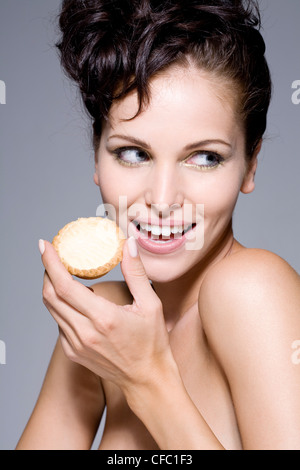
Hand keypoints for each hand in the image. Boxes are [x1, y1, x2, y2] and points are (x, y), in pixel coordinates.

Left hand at [39, 237, 171, 396]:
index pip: (64, 286)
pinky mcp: (73, 352)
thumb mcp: (151, 305)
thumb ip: (136, 273)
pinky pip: (59, 323)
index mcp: (103, 318)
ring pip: (52, 309)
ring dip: (52, 288)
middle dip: (47, 271)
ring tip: (63, 273)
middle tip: (53, 255)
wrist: (146, 379)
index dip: (51, 263)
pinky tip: (76, 301)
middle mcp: (84, 332)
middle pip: (50, 296)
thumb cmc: (152, 343)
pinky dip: (61, 307)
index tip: (45, 245)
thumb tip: (128, 244)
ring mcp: (76, 345)